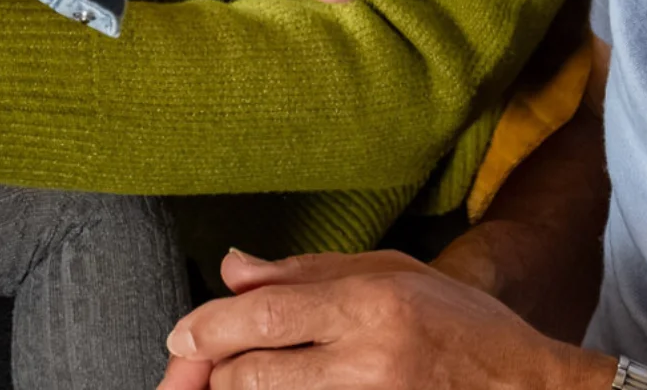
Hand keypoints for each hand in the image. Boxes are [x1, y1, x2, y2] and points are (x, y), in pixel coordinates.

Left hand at [155, 248, 613, 389]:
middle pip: (250, 375)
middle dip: (213, 372)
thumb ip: (308, 272)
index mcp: (371, 303)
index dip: (206, 329)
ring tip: (243, 378)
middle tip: (199, 368)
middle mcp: (367, 360)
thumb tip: (232, 268)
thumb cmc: (463, 326)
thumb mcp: (394, 273)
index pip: (261, 317)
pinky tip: (288, 389)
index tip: (183, 338)